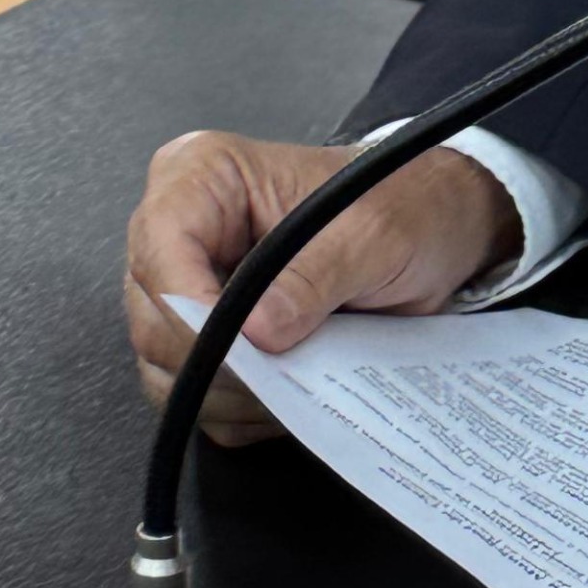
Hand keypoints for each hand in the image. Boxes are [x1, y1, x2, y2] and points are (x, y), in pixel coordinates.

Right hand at [123, 131, 518, 442]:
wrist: (433, 229)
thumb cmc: (401, 206)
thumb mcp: (373, 234)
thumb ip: (314, 278)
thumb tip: (259, 332)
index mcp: (203, 177)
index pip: (161, 246)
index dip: (191, 305)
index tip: (244, 346)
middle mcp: (180, 233)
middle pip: (154, 318)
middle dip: (221, 359)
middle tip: (288, 370)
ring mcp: (187, 291)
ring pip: (168, 369)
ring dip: (235, 392)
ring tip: (303, 378)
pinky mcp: (206, 342)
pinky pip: (200, 398)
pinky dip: (245, 409)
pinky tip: (296, 392)